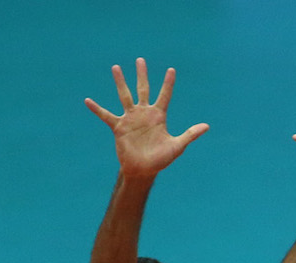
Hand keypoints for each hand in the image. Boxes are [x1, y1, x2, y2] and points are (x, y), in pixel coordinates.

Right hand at [86, 59, 208, 178]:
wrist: (144, 170)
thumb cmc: (161, 159)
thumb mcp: (177, 146)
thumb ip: (190, 134)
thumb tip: (207, 126)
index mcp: (159, 116)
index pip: (165, 95)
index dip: (168, 83)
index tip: (171, 70)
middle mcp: (144, 113)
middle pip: (143, 89)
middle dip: (142, 75)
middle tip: (140, 60)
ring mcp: (131, 118)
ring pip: (125, 96)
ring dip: (121, 82)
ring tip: (116, 67)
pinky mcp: (119, 127)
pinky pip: (106, 116)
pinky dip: (97, 109)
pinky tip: (87, 101)